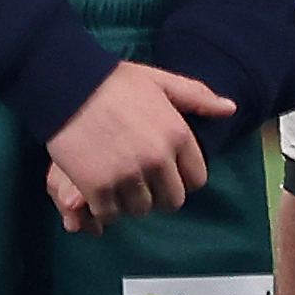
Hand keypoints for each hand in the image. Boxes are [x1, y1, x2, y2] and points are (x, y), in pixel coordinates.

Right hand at [47, 60, 231, 229]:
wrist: (65, 83)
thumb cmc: (112, 81)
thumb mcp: (159, 81)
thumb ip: (196, 96)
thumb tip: (230, 108)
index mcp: (177, 134)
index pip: (196, 180)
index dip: (180, 177)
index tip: (162, 170)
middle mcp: (157, 158)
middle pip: (171, 201)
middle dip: (157, 193)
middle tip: (137, 177)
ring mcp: (128, 175)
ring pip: (141, 209)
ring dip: (129, 200)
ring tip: (115, 180)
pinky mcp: (98, 187)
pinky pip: (110, 213)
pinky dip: (104, 207)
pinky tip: (96, 188)